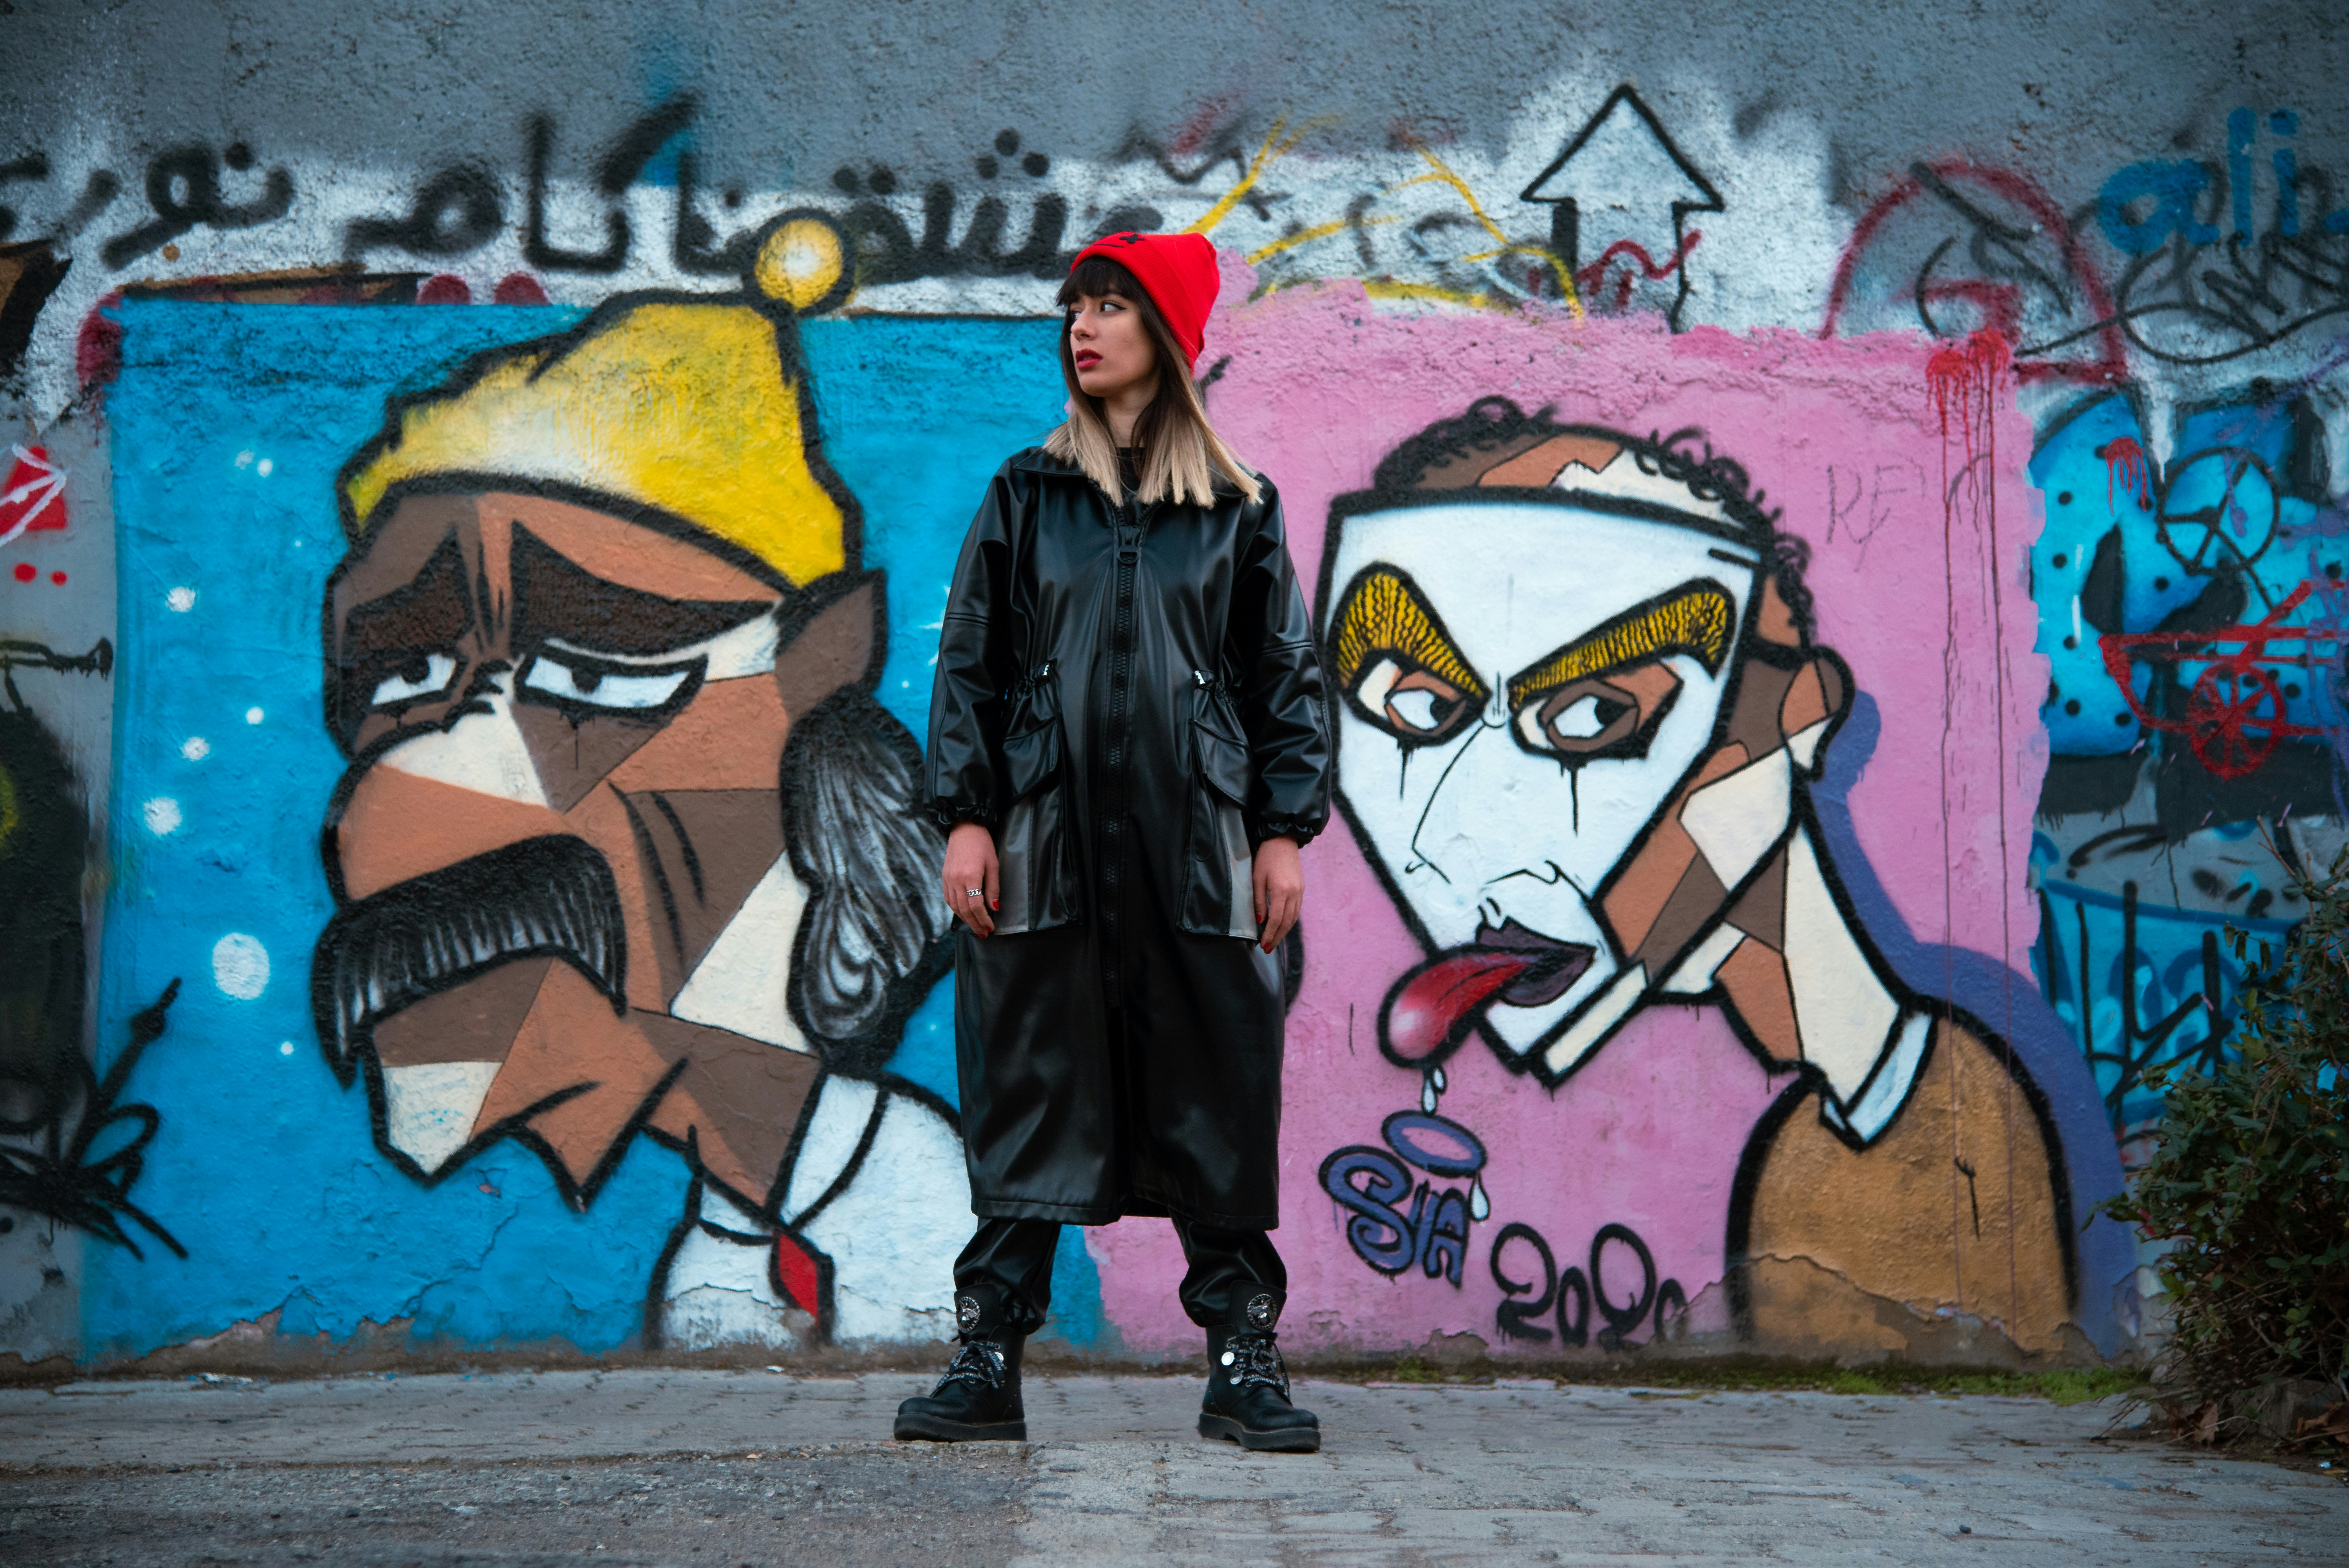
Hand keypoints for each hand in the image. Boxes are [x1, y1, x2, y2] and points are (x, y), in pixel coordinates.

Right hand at [941, 822, 998, 937]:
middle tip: (983, 933)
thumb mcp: (993, 864)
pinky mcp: (944, 877)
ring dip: (965, 919)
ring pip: (955, 906)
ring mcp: (948, 879)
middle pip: (964, 909)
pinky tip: (964, 914)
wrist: (964, 828)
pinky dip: (956, 909)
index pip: (976, 905)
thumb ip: (993, 887)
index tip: (990, 927)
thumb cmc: (982, 844)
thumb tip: (994, 908)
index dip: (983, 919)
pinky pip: (948, 899)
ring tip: (975, 927)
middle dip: (974, 924)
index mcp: (970, 876)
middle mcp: (956, 880)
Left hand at [1252, 835, 1302, 953]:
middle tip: (1267, 949)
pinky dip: (1289, 921)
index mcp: (1282, 890)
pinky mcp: (1301, 889)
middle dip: (1277, 937)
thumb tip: (1260, 921)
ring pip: (1293, 918)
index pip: (1276, 919)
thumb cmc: (1266, 857)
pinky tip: (1282, 927)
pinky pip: (1296, 910)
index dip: (1269, 934)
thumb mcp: (1257, 878)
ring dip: (1284, 932)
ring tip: (1274, 942)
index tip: (1263, 945)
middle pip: (1286, 922)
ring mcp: (1300, 891)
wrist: (1283, 840)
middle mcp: (1294, 893)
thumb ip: (1259, 901)